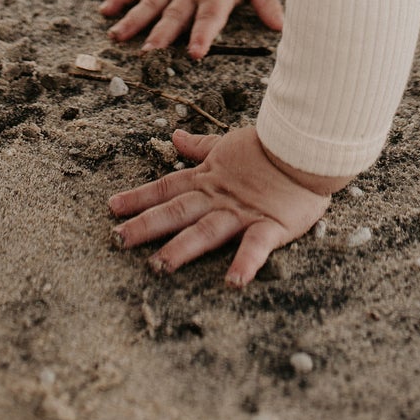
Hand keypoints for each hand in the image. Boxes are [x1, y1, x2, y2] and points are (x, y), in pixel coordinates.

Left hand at [109, 125, 332, 282]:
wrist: (307, 146)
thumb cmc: (268, 147)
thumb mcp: (228, 144)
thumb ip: (201, 147)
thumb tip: (174, 137)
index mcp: (208, 179)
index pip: (167, 187)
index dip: (139, 197)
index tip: (112, 208)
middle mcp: (218, 197)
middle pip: (176, 211)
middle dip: (146, 225)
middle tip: (117, 240)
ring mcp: (242, 212)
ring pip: (206, 230)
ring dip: (182, 248)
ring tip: (159, 266)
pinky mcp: (269, 225)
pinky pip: (256, 247)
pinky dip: (245, 263)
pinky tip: (233, 282)